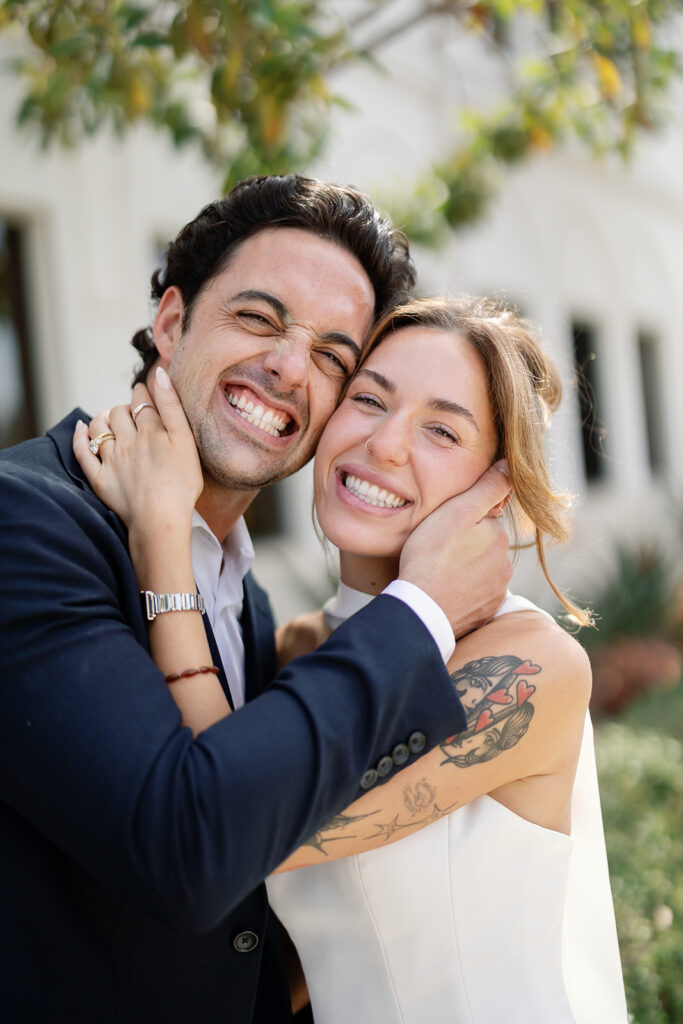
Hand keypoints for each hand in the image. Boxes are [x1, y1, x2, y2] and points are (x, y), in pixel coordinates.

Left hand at [73, 368, 202, 534]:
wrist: (160, 520)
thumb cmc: (181, 484)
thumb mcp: (186, 442)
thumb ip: (172, 406)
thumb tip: (159, 373)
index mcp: (151, 430)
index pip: (142, 400)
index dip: (145, 392)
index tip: (147, 394)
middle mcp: (127, 441)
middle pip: (120, 412)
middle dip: (125, 407)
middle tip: (133, 413)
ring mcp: (111, 460)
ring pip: (99, 427)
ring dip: (103, 418)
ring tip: (111, 420)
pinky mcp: (100, 479)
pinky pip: (83, 453)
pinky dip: (79, 438)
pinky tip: (80, 429)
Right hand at [399, 460, 512, 637]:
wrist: (421, 610)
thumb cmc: (432, 556)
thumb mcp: (456, 512)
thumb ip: (487, 488)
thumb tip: (511, 466)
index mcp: (498, 537)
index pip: (483, 523)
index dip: (460, 523)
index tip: (442, 533)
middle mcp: (505, 566)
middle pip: (483, 548)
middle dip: (465, 548)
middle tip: (437, 553)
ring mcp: (496, 593)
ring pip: (480, 572)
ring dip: (465, 571)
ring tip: (438, 573)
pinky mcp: (485, 613)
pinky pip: (476, 596)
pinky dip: (463, 592)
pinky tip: (444, 591)